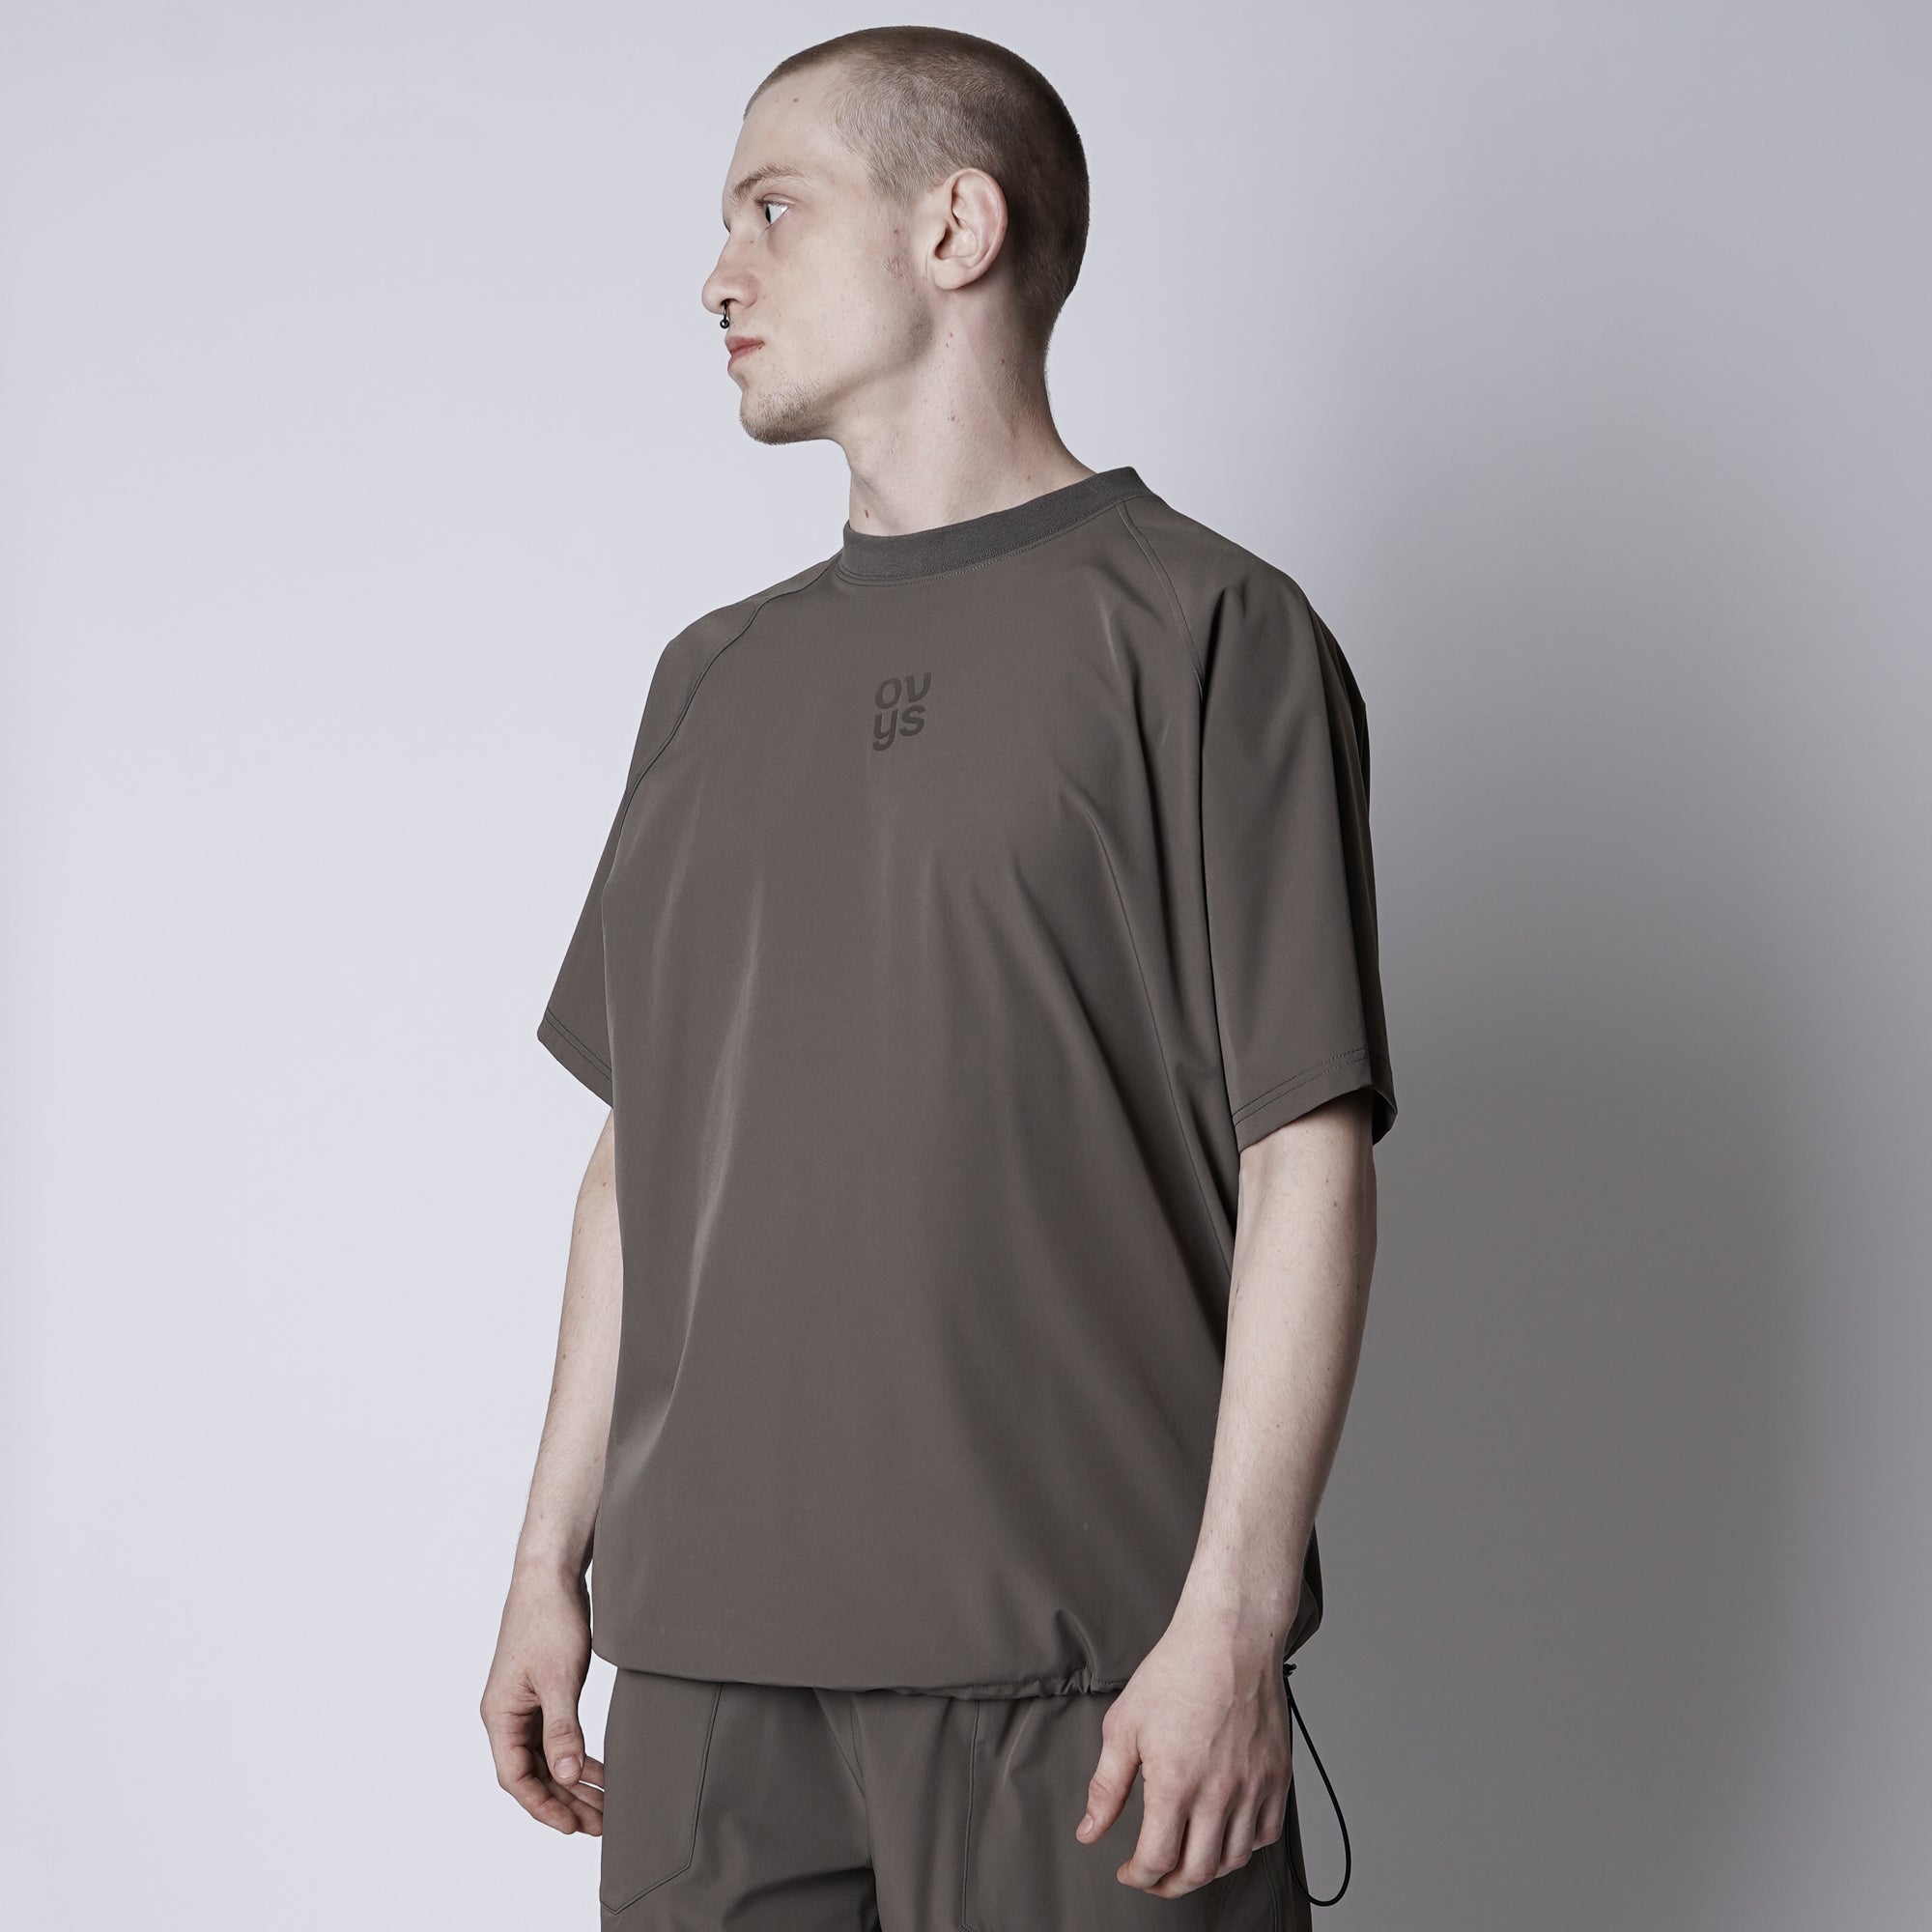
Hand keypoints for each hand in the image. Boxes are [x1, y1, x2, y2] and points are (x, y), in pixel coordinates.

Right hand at [480, 1562, 604, 1834]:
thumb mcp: (560, 1678)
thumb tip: (566, 1777)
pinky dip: (576, 1755)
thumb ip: (562, 1730)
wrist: (551, 1573)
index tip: (572, 1827)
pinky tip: (599, 1770)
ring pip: (546, 1758)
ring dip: (573, 1782)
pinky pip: (555, 1737)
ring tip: (604, 1806)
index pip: (516, 1777)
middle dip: (564, 1801)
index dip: (543, 1806)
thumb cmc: (548, 1620)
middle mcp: (507, 1714)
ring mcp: (524, 1704)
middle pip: (532, 1773)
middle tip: (599, 1824)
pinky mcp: (543, 1691)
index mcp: (500, 1714)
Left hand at [1074, 1612, 1291, 1896]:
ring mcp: (1254, 1787)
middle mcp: (1219, 1794)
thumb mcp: (1123, 1726)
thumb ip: (1106, 1786)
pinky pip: (1268, 1833)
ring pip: (1235, 1859)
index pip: (1157, 1861)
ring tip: (1188, 1856)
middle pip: (1197, 1872)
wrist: (1229, 1638)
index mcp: (1175, 1784)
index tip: (1129, 1871)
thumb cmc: (1176, 1672)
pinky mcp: (1278, 1776)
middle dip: (1169, 1884)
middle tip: (1155, 1876)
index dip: (1138, 1876)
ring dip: (1207, 1869)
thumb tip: (1090, 1830)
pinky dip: (1246, 1845)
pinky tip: (1227, 1833)